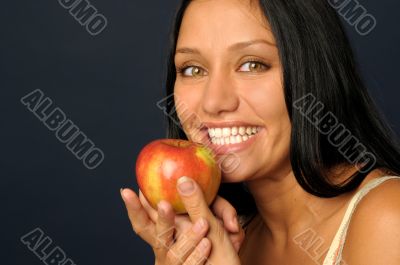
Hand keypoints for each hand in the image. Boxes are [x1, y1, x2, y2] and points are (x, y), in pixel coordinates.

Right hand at [121, 187, 243, 263]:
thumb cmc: (219, 246)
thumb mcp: (211, 221)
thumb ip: (198, 204)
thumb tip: (185, 181)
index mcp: (167, 234)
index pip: (145, 220)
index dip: (135, 207)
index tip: (127, 190)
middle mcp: (166, 250)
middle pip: (153, 236)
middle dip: (159, 219)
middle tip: (164, 204)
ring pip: (174, 253)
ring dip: (188, 237)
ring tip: (203, 223)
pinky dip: (198, 254)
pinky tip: (207, 243)